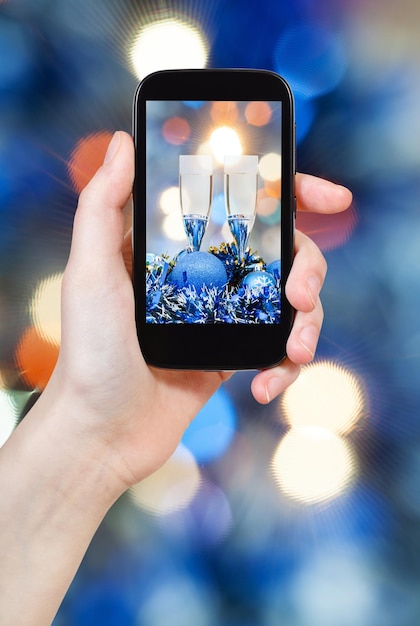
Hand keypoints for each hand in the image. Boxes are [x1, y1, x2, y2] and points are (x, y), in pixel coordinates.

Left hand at [43, 131, 351, 491]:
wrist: (102, 431)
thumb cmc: (90, 351)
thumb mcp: (90, 270)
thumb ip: (103, 205)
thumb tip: (123, 141)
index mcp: (179, 246)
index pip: (241, 205)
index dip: (290, 193)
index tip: (328, 197)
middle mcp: (208, 274)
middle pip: (282, 252)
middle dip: (309, 266)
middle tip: (302, 292)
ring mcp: (225, 315)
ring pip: (290, 301)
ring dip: (307, 323)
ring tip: (295, 349)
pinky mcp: (233, 354)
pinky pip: (278, 349)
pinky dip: (284, 366)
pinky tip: (266, 386)